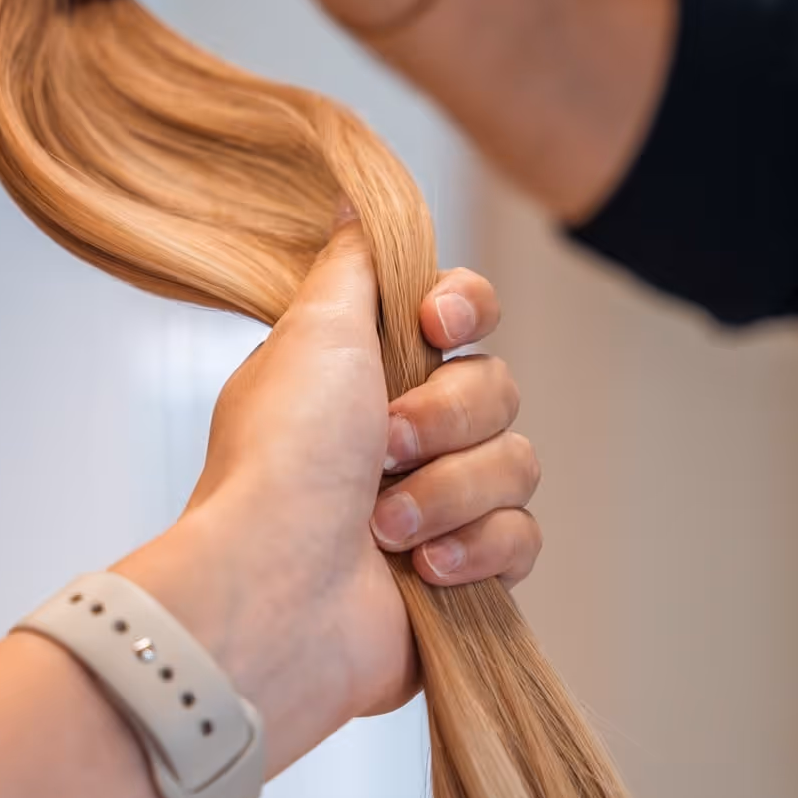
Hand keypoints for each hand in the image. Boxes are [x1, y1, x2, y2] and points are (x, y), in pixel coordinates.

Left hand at [118, 231, 537, 776]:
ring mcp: (436, 507)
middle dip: (444, 418)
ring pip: (518, 464)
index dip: (466, 312)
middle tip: (380, 447)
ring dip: (448, 491)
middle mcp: (402, 436)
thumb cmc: (281, 463)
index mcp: (366, 374)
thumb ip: (351, 265)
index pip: (464, 316)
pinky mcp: (465, 577)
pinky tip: (421, 571)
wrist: (275, 595)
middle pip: (498, 387)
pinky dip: (474, 549)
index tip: (436, 326)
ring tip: (382, 526)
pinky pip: (523, 538)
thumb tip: (354, 203)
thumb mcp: (311, 333)